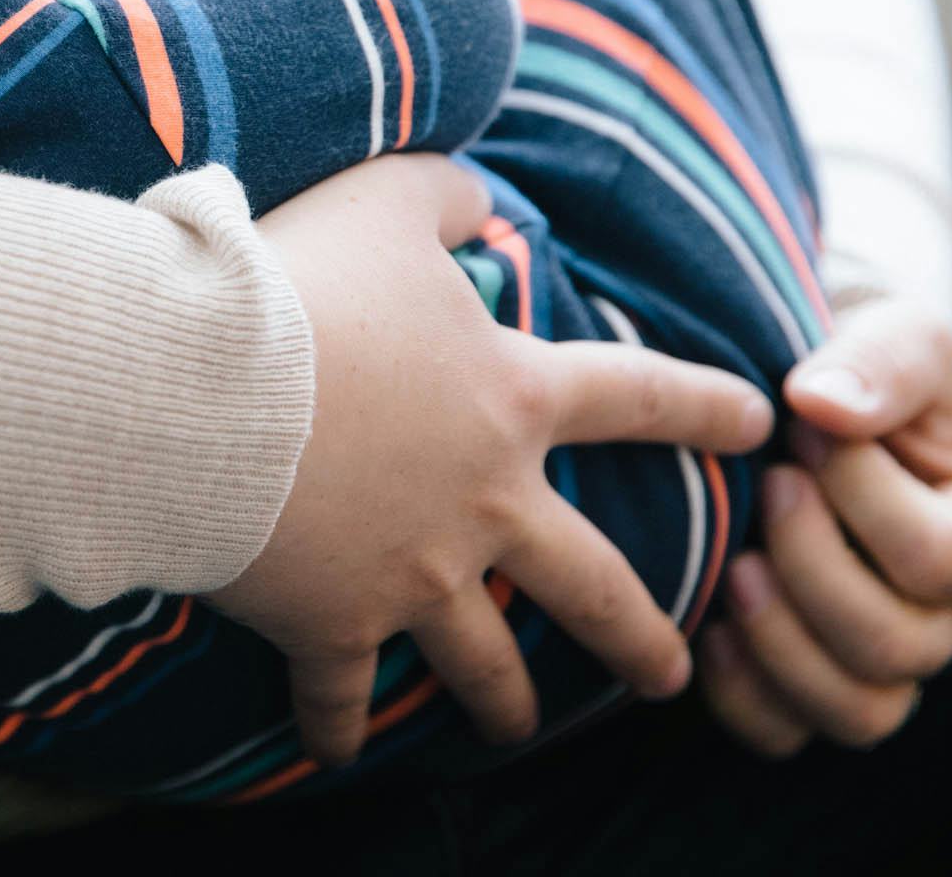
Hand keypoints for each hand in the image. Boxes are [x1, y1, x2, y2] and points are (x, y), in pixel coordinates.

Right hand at [209, 155, 774, 765]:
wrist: (192, 385)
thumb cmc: (291, 283)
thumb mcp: (383, 201)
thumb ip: (448, 195)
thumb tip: (481, 202)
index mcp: (508, 400)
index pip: (636, 397)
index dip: (703, 405)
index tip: (758, 426)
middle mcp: (482, 503)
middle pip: (590, 585)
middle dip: (639, 637)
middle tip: (671, 676)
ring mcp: (411, 575)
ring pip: (483, 663)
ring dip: (503, 703)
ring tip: (516, 732)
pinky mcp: (330, 622)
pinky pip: (340, 693)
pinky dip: (337, 728)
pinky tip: (338, 756)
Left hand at [698, 297, 951, 753]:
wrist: (817, 393)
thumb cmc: (868, 362)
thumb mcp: (896, 333)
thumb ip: (877, 362)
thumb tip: (823, 405)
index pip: (937, 557)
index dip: (859, 495)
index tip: (803, 427)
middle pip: (894, 645)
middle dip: (812, 564)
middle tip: (766, 487)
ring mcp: (887, 658)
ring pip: (855, 709)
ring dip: (780, 641)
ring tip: (735, 563)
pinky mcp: (813, 679)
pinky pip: (787, 732)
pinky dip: (743, 695)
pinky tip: (708, 625)